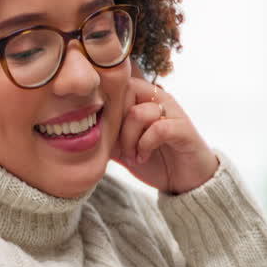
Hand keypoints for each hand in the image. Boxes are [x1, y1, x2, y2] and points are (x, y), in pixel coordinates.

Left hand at [111, 61, 218, 193]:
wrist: (187, 181)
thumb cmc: (155, 160)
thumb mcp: (123, 147)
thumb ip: (106, 135)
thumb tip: (80, 130)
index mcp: (142, 98)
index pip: (116, 85)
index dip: (105, 108)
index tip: (103, 134)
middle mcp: (158, 99)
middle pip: (125, 91)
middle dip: (115, 123)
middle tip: (117, 147)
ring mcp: (172, 112)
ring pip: (138, 113)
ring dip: (129, 139)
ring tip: (132, 156)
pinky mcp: (184, 129)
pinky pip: (158, 129)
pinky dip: (145, 145)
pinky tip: (143, 157)